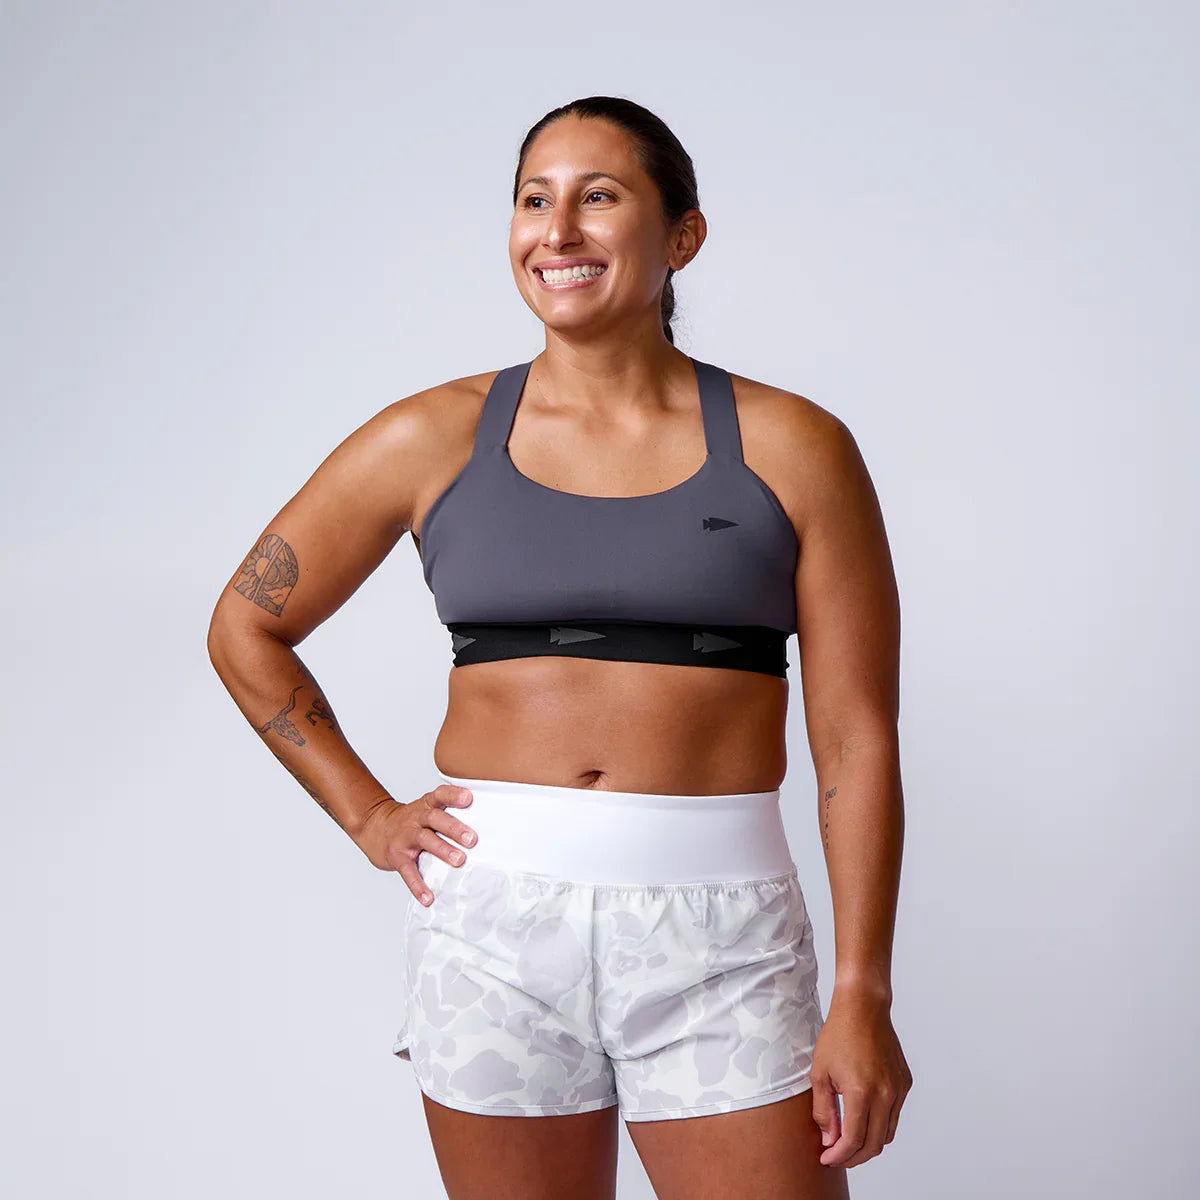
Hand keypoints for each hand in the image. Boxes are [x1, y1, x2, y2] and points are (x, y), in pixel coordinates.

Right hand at [353, 784, 476, 904]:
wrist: (375, 827)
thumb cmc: (411, 821)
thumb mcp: (427, 809)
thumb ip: (450, 815)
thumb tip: (489, 829)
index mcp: (426, 805)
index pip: (440, 795)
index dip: (453, 795)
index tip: (469, 798)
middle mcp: (416, 817)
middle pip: (435, 818)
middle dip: (454, 828)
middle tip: (472, 840)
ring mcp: (405, 836)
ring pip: (424, 840)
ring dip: (443, 850)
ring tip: (459, 861)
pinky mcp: (397, 856)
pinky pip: (408, 871)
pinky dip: (418, 885)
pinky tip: (428, 897)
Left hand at [809, 987, 912, 1168]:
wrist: (863, 1008)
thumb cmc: (839, 1035)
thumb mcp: (820, 1073)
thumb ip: (824, 1111)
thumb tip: (829, 1140)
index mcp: (862, 1091)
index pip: (854, 1140)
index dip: (839, 1155)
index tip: (826, 1158)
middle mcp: (885, 1094)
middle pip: (874, 1145)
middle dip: (854, 1157)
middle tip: (836, 1156)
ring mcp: (898, 1089)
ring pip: (886, 1134)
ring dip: (868, 1144)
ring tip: (848, 1140)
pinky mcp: (905, 1084)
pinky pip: (894, 1115)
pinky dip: (879, 1124)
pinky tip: (863, 1118)